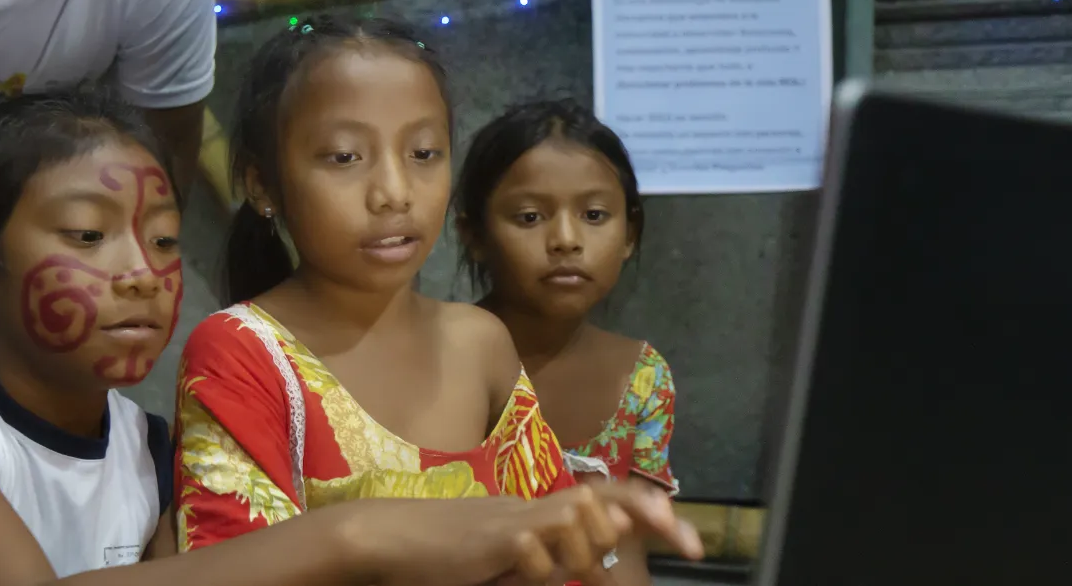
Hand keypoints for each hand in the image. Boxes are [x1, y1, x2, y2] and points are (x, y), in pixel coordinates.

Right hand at [351, 483, 702, 585]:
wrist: (384, 540)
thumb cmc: (438, 559)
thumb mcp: (504, 568)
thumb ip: (545, 567)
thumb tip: (599, 562)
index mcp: (536, 513)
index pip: (602, 500)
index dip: (646, 510)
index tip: (688, 539)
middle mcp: (531, 506)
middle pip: (600, 499)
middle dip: (648, 517)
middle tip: (682, 546)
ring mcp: (514, 518)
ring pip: (577, 518)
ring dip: (586, 552)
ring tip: (573, 574)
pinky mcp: (495, 537)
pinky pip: (537, 548)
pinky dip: (548, 562)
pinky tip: (529, 567)